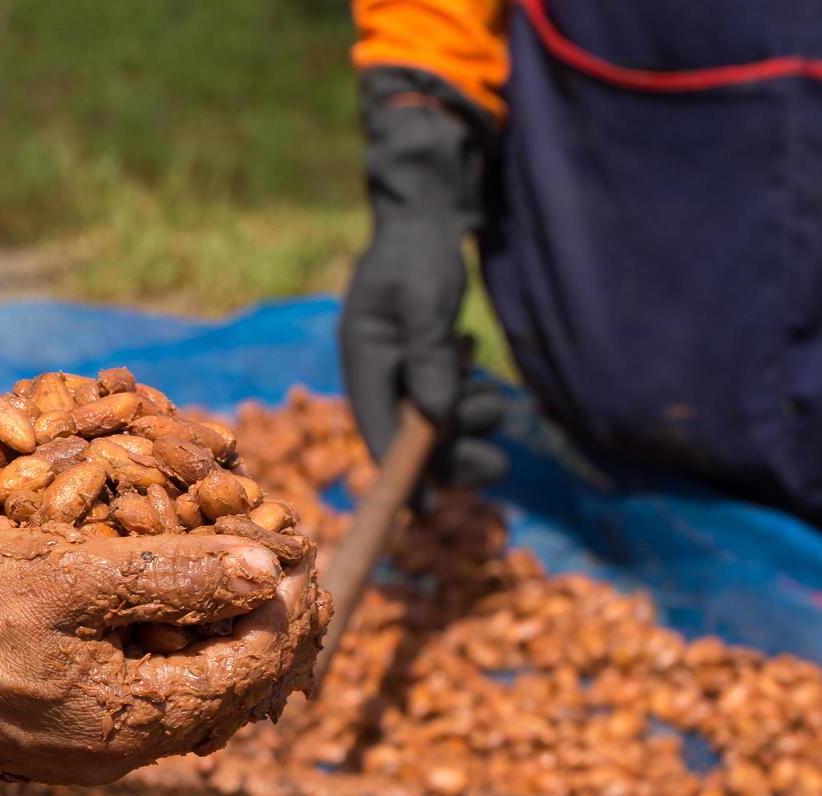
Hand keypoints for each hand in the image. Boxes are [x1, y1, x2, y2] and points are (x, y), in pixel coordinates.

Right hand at [0, 527, 329, 784]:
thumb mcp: (70, 580)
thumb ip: (172, 575)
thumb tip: (268, 569)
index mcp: (133, 719)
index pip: (250, 672)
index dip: (286, 613)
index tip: (300, 555)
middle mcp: (123, 752)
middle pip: (231, 696)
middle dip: (268, 631)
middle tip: (289, 568)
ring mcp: (95, 753)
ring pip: (195, 702)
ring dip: (227, 643)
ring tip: (244, 583)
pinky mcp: (69, 740)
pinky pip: (152, 705)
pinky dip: (180, 659)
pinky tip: (175, 615)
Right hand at [339, 67, 505, 487]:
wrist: (423, 218)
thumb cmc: (418, 253)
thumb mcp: (424, 300)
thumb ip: (429, 356)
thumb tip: (438, 418)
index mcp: (364, 362)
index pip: (380, 431)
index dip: (402, 475)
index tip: (428, 511)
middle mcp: (379, 376)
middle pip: (413, 440)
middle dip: (453, 455)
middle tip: (497, 464)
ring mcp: (402, 373)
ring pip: (437, 426)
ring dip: (470, 425)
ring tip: (495, 399)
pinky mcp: (425, 368)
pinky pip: (449, 406)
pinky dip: (471, 403)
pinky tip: (480, 377)